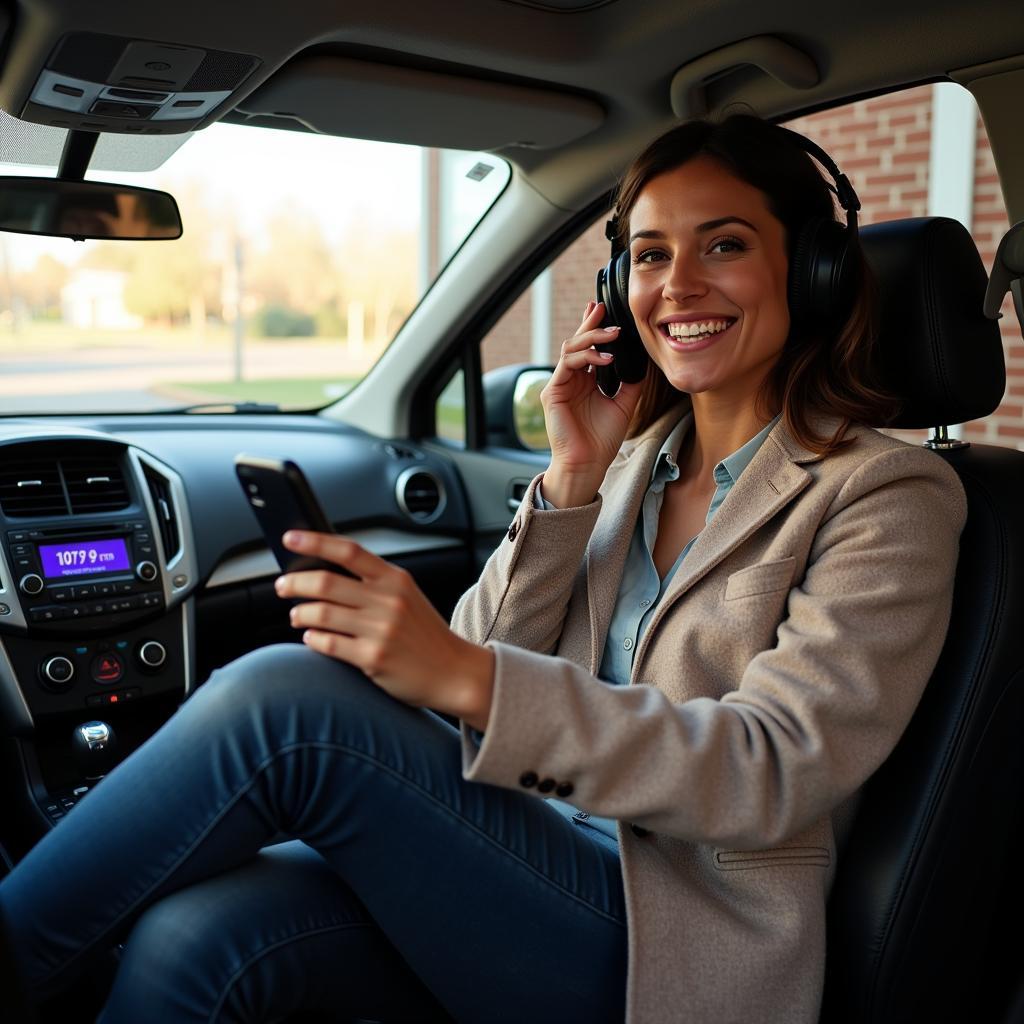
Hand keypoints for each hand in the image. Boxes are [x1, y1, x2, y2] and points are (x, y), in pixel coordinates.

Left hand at [274, 531, 494, 728]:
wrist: (454, 672)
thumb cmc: (425, 634)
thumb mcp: (407, 597)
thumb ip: (373, 583)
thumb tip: (323, 572)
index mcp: (395, 579)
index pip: (348, 551)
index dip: (314, 542)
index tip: (290, 538)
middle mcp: (388, 601)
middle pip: (326, 582)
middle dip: (294, 583)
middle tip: (283, 586)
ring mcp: (381, 630)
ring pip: (321, 614)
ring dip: (300, 613)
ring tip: (297, 615)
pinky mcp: (373, 658)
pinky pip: (328, 644)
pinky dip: (312, 638)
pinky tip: (311, 637)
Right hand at [540, 301, 643, 506]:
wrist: (588, 464)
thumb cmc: (602, 440)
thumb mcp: (624, 404)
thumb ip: (631, 382)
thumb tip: (644, 361)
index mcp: (585, 381)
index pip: (588, 348)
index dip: (594, 327)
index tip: (605, 310)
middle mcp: (570, 380)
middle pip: (577, 342)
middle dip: (590, 323)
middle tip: (604, 308)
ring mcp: (560, 385)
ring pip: (570, 349)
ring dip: (592, 337)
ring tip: (613, 334)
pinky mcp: (553, 392)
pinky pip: (567, 365)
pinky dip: (586, 357)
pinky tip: (605, 358)